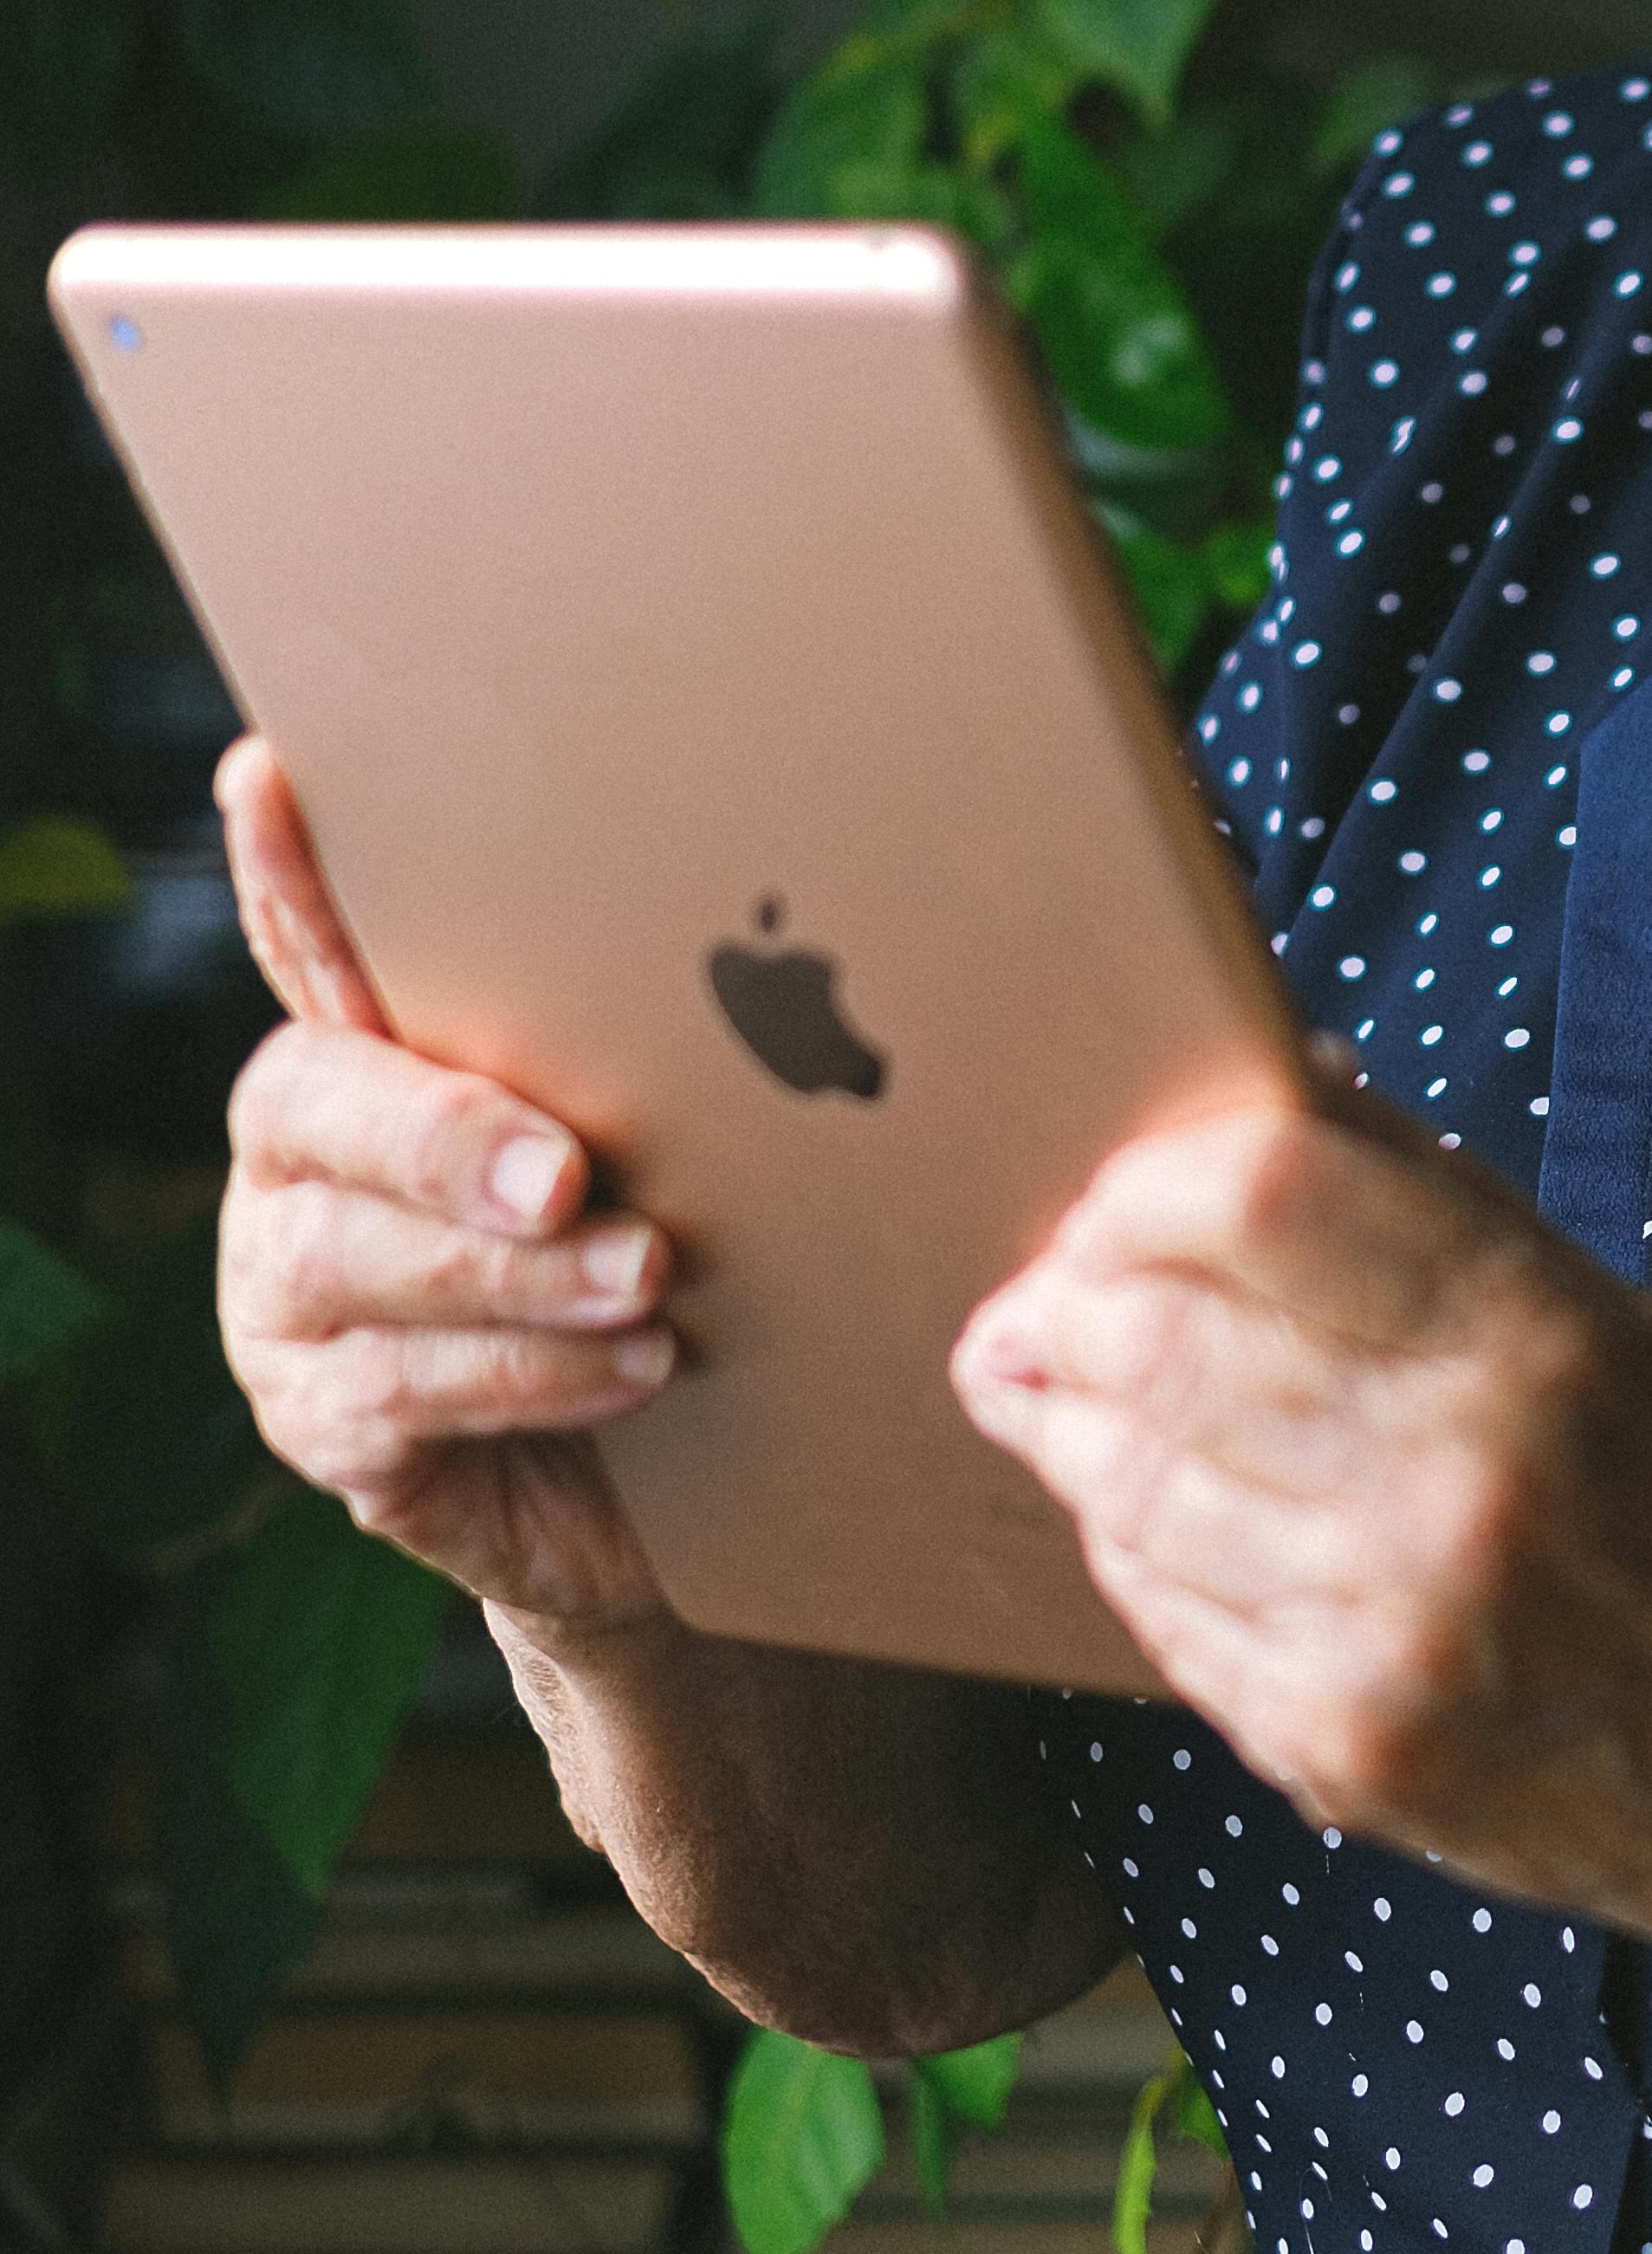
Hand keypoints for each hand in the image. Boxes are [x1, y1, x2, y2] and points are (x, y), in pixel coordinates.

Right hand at [215, 736, 683, 1637]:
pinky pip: (399, 1393)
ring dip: (516, 1275)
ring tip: (650, 1279)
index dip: (285, 868)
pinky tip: (636, 1366)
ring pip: (352, 1259)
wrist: (676, 1480)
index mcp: (380, 1058)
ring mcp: (289, 1294)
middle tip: (571, 1175)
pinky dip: (526, 1375)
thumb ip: (665, 1061)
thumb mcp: (683, 1146)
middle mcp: (304, 1162)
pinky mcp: (324, 1423)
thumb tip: (777, 957)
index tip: (273, 773)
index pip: (313, 942)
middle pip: (314, 1102)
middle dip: (445, 1136)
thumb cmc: (686, 1266)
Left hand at [948, 1055, 1651, 1954]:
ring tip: (1057, 1391)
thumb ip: (1447, 1219)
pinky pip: (1166, 1623)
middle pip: (1154, 1342)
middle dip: (1068, 1306)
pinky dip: (1135, 1552)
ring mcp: (1387, 1636)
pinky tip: (1148, 1515)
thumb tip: (1286, 1096)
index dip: (1146, 1184)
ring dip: (1074, 1427)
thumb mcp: (1643, 1326)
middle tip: (1043, 1297)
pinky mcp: (1348, 1755)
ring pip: (1130, 1488)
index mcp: (1538, 1341)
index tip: (1120, 1195)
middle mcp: (1450, 1486)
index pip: (1255, 1202)